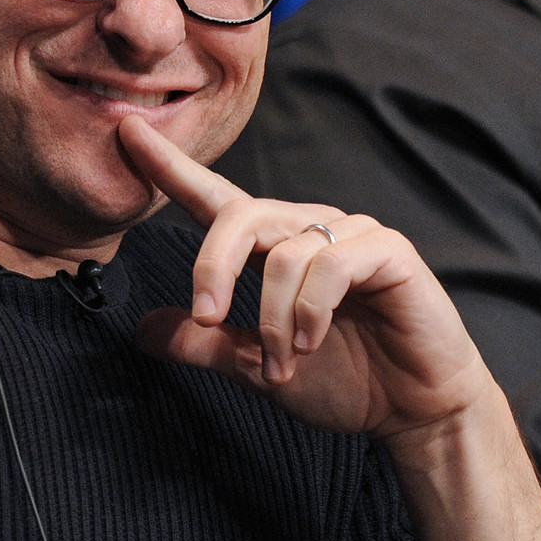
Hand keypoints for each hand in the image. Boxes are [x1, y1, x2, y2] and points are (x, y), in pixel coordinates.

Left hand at [118, 114, 493, 456]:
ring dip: (273, 318)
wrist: (414, 408)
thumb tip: (141, 328)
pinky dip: (310, 310)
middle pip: (241, 216)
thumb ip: (204, 345)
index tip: (126, 132)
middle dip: (212, 266)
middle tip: (207, 319)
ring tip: (284, 362)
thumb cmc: (347, 380)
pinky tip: (312, 341)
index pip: (216, 199)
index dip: (171, 167)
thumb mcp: (256, 368)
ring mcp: (351, 236)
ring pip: (285, 252)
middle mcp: (311, 231)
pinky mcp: (388, 251)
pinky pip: (331, 265)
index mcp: (275, 249)